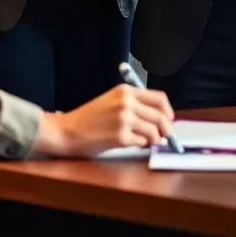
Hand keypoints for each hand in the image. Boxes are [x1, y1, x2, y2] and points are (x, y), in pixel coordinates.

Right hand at [33, 84, 174, 157]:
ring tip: (148, 142)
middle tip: (164, 137)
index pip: (159, 98)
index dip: (167, 111)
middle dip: (166, 129)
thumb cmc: (88, 118)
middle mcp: (127, 102)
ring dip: (154, 139)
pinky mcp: (120, 137)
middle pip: (160, 115)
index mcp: (126, 91)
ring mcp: (124, 119)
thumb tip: (157, 118)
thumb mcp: (111, 101)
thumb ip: (133, 105)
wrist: (66, 131)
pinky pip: (141, 142)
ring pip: (154, 131)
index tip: (169, 120)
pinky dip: (141, 145)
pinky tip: (133, 144)